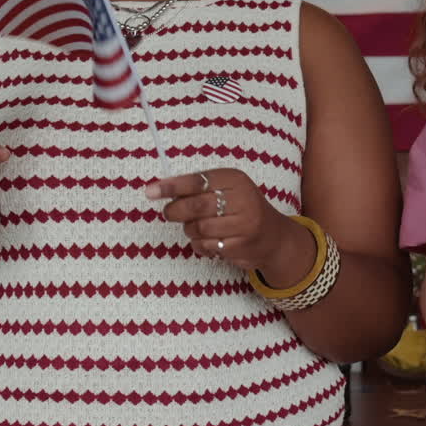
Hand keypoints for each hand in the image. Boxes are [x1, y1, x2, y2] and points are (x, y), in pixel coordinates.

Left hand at [144, 167, 293, 270]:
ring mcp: (244, 225)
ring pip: (199, 228)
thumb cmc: (242, 208)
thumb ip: (199, 188)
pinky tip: (207, 241)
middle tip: (168, 213)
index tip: (150, 191)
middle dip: (175, 211)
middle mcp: (242, 199)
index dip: (171, 186)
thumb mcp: (227, 189)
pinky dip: (199, 245)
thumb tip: (160, 189)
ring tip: (196, 228)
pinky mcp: (240, 246)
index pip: (197, 181)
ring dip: (190, 230)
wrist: (274, 237)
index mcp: (235, 179)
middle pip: (196, 206)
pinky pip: (206, 246)